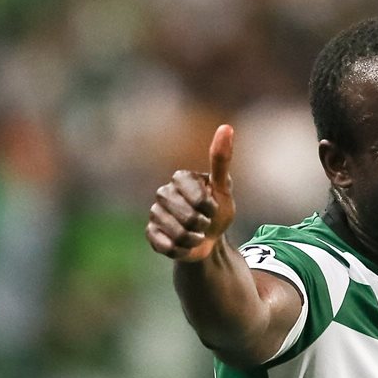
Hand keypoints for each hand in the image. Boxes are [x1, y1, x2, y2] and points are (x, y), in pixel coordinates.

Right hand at [146, 124, 235, 261]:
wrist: (210, 240)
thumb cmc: (218, 211)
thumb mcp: (223, 187)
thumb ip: (221, 159)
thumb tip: (226, 127)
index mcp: (180, 178)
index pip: (196, 195)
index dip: (209, 206)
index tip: (213, 206)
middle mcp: (164, 193)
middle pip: (186, 216)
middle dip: (202, 224)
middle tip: (205, 222)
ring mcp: (155, 213)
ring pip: (177, 233)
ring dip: (194, 239)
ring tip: (196, 234)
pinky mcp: (151, 234)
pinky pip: (166, 245)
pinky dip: (181, 249)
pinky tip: (185, 245)